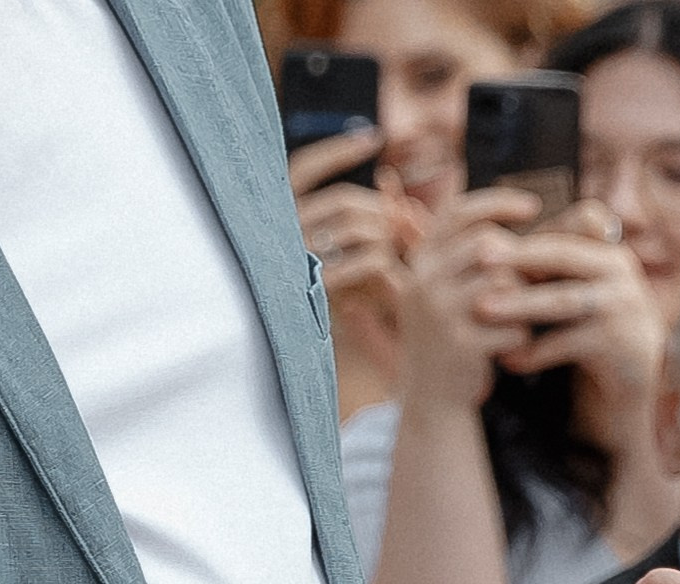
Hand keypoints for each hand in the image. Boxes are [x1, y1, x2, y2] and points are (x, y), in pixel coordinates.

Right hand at [290, 133, 421, 304]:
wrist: (298, 348)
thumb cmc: (322, 297)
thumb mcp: (333, 251)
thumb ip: (357, 218)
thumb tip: (390, 181)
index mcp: (275, 216)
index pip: (306, 168)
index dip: (339, 152)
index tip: (375, 139)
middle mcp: (280, 232)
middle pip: (345, 202)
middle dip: (381, 211)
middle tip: (405, 226)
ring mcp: (297, 260)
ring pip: (356, 227)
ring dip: (386, 238)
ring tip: (394, 255)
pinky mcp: (316, 290)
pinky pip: (364, 262)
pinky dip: (384, 262)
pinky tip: (391, 272)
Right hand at [397, 189, 540, 408]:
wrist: (431, 399)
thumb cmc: (449, 337)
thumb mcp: (442, 290)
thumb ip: (465, 254)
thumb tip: (513, 208)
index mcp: (420, 261)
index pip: (459, 211)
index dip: (498, 202)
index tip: (532, 207)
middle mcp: (423, 281)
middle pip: (487, 243)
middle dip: (518, 260)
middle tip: (534, 279)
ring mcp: (439, 313)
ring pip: (503, 282)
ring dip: (523, 298)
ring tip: (522, 316)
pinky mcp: (460, 345)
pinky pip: (511, 325)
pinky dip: (522, 335)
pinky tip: (516, 345)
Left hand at [484, 201, 665, 406]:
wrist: (634, 372)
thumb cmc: (592, 324)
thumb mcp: (576, 286)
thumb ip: (547, 264)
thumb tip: (485, 242)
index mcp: (605, 249)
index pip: (573, 222)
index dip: (534, 226)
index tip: (487, 233)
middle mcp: (617, 269)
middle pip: (563, 255)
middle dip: (519, 256)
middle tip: (478, 258)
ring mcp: (620, 306)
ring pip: (563, 300)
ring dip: (520, 304)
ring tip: (482, 309)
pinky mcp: (618, 344)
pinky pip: (568, 345)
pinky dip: (535, 353)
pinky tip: (506, 359)